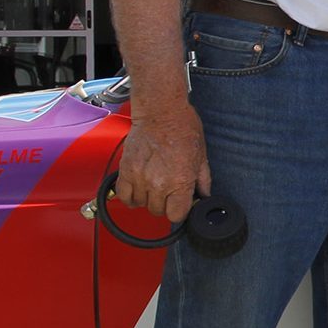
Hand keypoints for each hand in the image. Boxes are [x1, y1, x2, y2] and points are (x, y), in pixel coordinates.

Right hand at [112, 105, 207, 224]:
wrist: (161, 111)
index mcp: (180, 181)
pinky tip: (137, 188)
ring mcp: (140, 178)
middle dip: (164, 204)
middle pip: (158, 211)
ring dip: (147, 198)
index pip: (176, 215)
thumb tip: (204, 195)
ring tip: (153, 185)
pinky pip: (123, 195)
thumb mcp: (201, 156)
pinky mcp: (126, 170)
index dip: (179, 210)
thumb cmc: (183, 128)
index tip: (179, 203)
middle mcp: (159, 183)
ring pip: (140, 204)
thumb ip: (203, 180)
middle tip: (167, 190)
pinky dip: (129, 195)